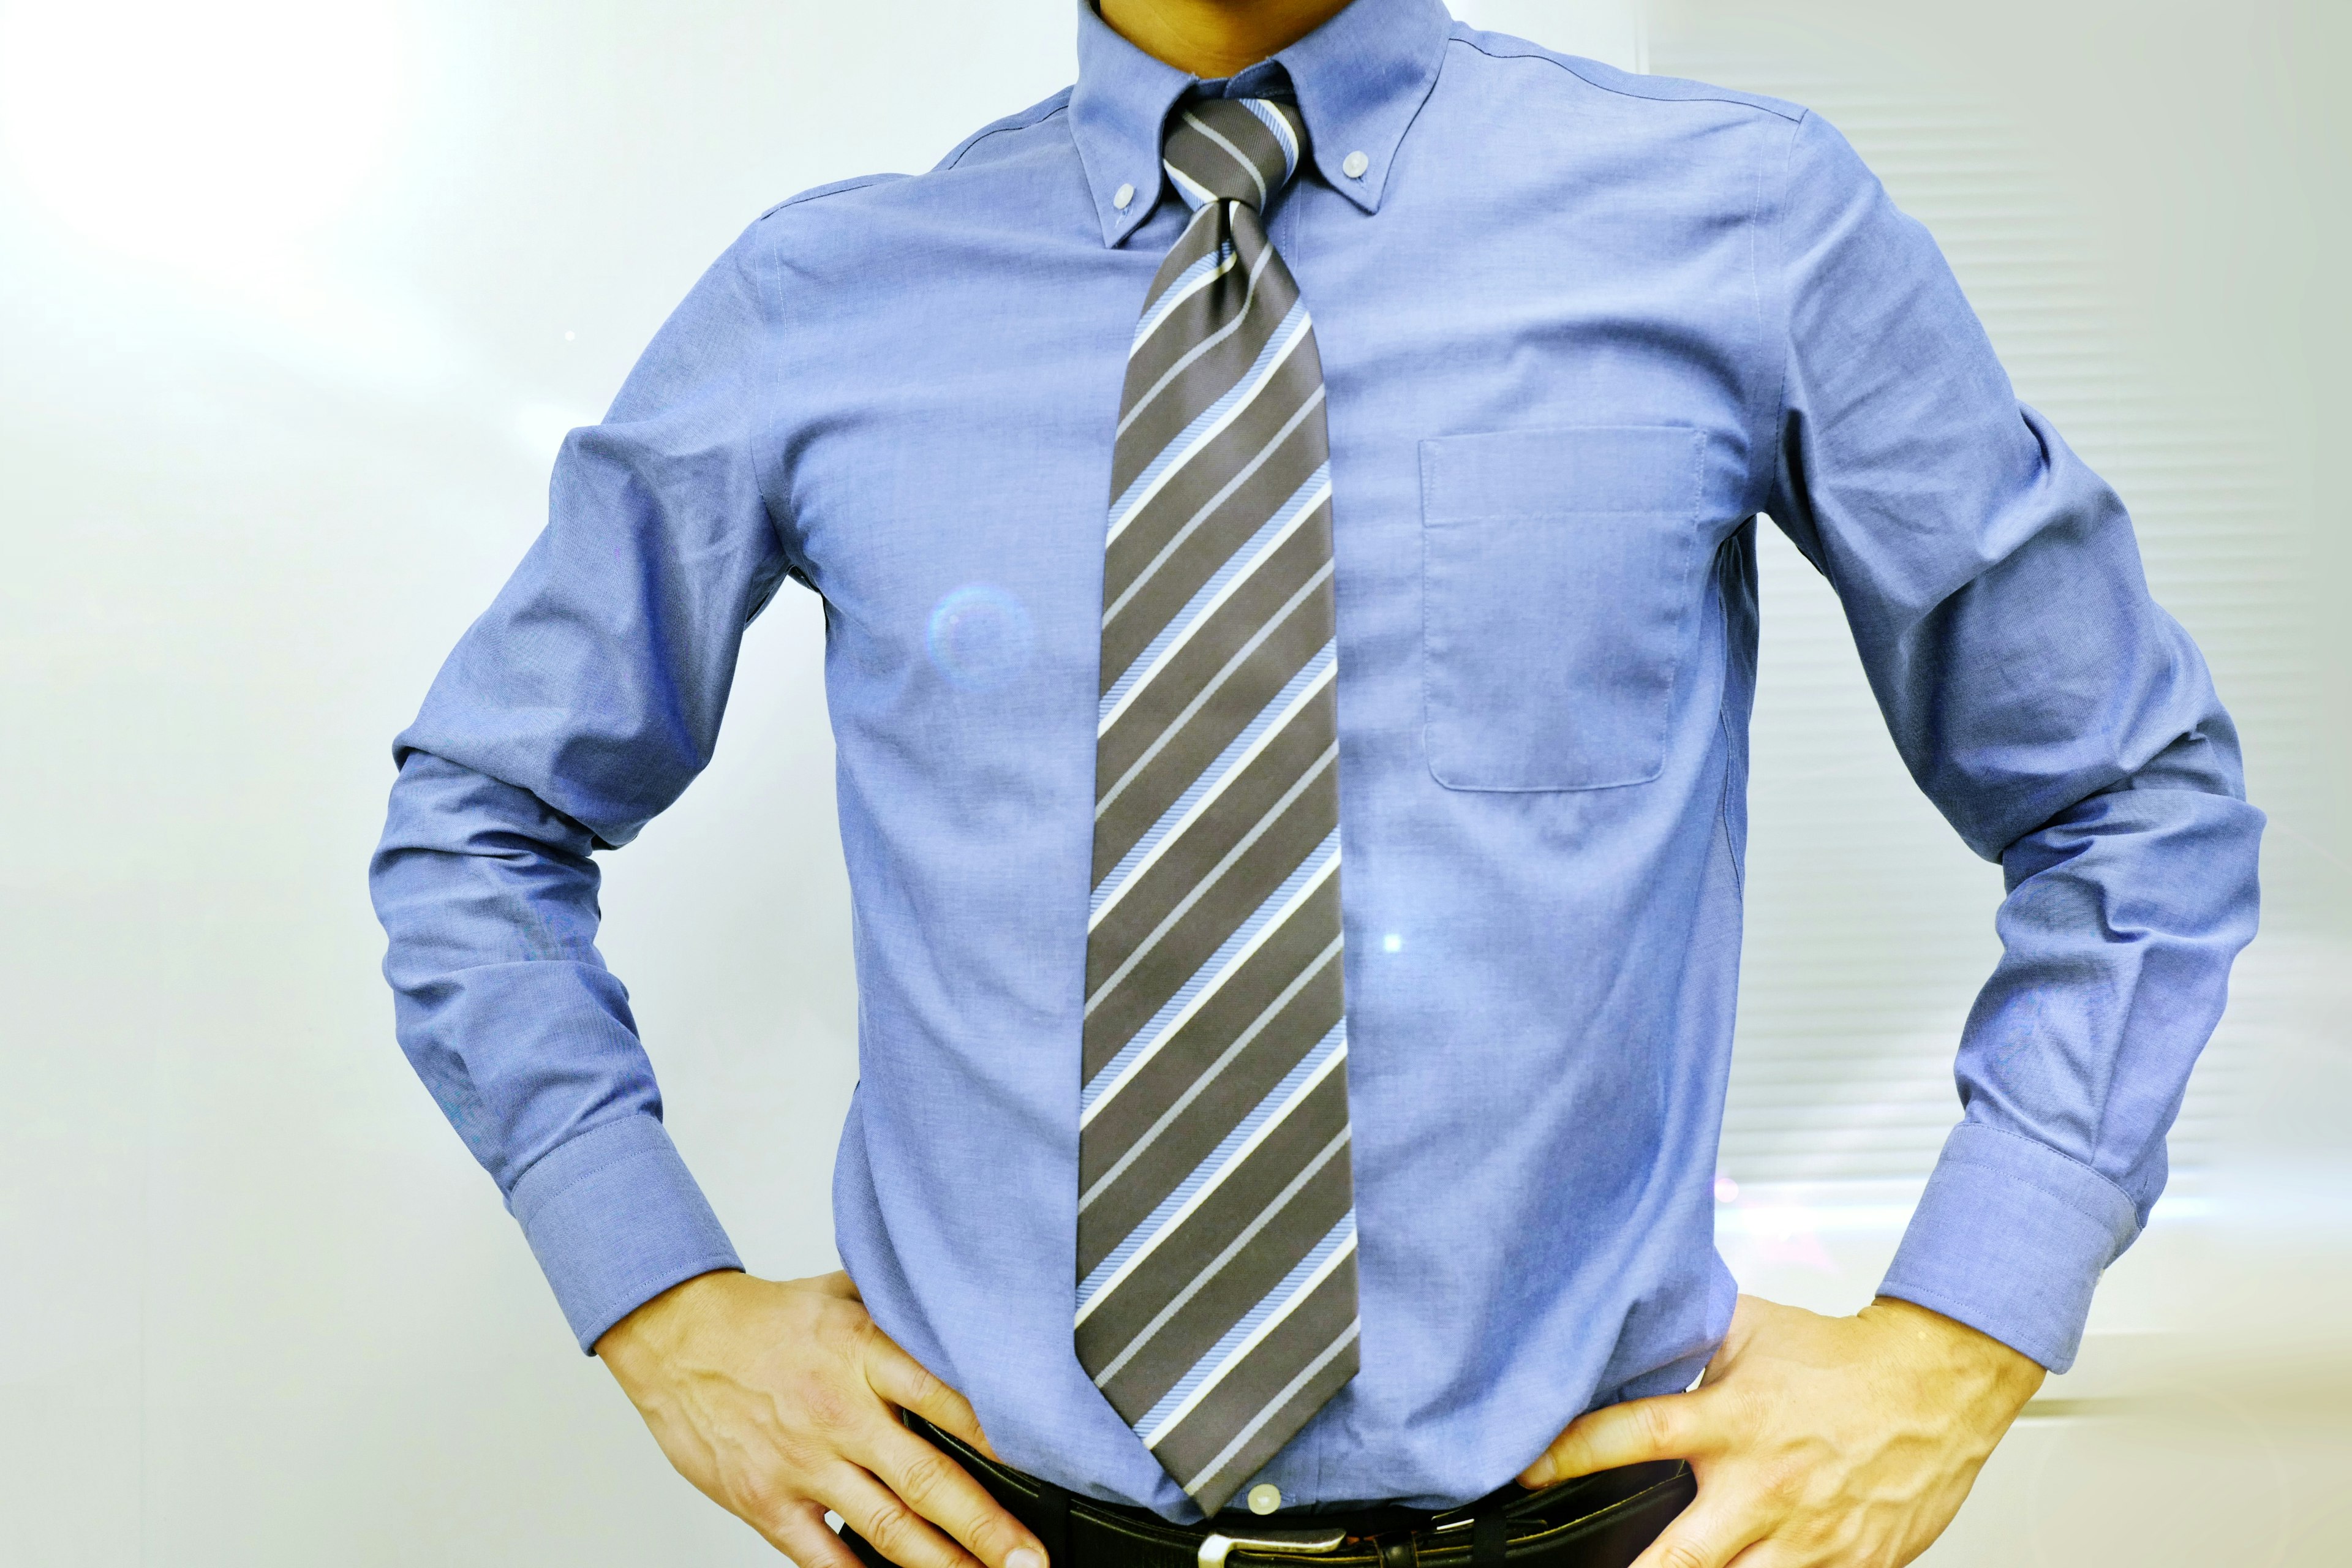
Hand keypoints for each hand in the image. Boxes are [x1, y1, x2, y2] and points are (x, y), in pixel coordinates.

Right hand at [595, 1269, 1048, 1567]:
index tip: (1050, 1465)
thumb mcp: (843, 1292)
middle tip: (1033, 1561)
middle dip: (988, 1527)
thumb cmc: (764, 1318)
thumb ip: (903, 1309)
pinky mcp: (766, 1500)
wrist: (673, 1334)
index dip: (1002, 1435)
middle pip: (928, 1477)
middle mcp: (839, 1411)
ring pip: (885, 1526)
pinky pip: (822, 1555)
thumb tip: (967, 1307)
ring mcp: (802, 1462)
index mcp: (863, 1353)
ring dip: (944, 1564)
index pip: (948, 1398)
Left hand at [1516, 1294, 2045, 1567]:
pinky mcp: (1851, 1567)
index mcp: (1733, 1421)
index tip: (1527, 1472)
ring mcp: (1808, 1538)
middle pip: (1678, 1555)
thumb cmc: (1844, 1360)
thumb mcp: (1753, 1329)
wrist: (1939, 1386)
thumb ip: (1689, 1334)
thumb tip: (1627, 1323)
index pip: (1635, 1436)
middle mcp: (1764, 1487)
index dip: (1573, 1453)